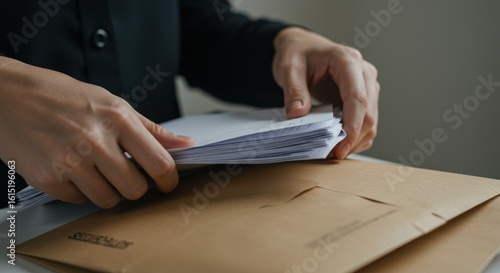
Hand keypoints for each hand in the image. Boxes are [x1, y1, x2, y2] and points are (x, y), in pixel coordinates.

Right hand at [0, 57, 193, 207]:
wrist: (8, 97)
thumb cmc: (62, 97)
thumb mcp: (112, 103)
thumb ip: (150, 128)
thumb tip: (185, 144)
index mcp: (117, 118)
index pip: (159, 163)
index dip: (169, 179)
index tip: (167, 183)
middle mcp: (95, 140)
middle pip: (136, 189)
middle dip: (135, 186)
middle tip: (125, 174)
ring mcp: (70, 161)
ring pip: (109, 200)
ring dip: (107, 190)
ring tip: (95, 169)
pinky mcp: (48, 178)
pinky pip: (79, 200)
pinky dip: (79, 190)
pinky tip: (71, 169)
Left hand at [273, 27, 379, 158]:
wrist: (302, 47)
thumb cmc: (297, 53)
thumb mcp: (288, 68)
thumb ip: (293, 90)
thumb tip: (298, 114)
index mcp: (347, 60)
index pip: (358, 97)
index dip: (352, 125)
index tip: (341, 147)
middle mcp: (363, 72)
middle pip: (369, 112)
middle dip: (353, 137)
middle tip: (332, 155)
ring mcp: (367, 85)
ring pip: (371, 120)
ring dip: (355, 139)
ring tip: (333, 152)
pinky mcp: (364, 97)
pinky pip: (366, 122)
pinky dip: (355, 136)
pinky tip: (339, 144)